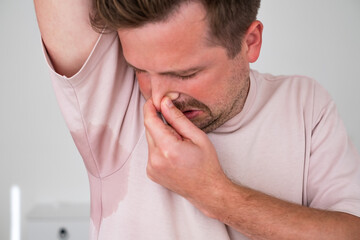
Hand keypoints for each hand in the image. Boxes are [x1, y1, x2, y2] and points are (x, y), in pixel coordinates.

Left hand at [144, 96, 229, 214]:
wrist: (206, 190)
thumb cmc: (206, 163)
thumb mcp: (197, 136)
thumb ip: (178, 118)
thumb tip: (164, 102)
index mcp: (168, 149)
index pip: (150, 121)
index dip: (150, 107)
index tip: (154, 100)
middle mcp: (155, 159)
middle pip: (149, 129)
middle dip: (159, 122)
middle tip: (177, 126)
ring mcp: (151, 168)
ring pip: (150, 140)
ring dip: (160, 136)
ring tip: (179, 144)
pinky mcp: (150, 172)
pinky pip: (151, 151)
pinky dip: (159, 147)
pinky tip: (174, 154)